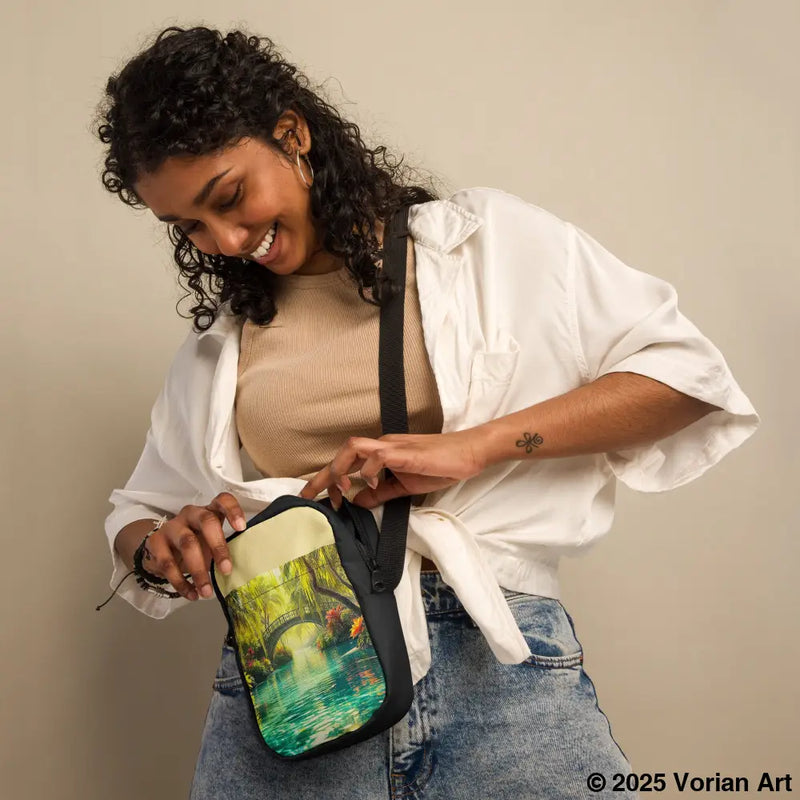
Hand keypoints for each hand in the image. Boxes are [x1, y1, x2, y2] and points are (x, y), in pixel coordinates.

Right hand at [141, 492, 245, 600]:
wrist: (161, 549)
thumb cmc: (196, 544)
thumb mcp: (211, 543)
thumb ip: (224, 550)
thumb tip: (242, 571)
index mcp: (210, 511)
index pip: (223, 500)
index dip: (233, 511)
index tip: (241, 528)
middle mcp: (191, 514)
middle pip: (206, 521)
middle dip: (218, 546)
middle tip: (226, 570)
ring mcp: (172, 526)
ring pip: (187, 543)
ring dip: (198, 570)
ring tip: (207, 592)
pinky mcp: (155, 541)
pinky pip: (168, 562)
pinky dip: (180, 582)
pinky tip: (191, 594)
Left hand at [298, 430, 486, 509]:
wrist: (468, 454)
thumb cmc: (440, 466)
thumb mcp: (404, 485)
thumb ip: (381, 493)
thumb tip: (357, 500)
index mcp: (381, 454)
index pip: (346, 462)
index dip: (327, 480)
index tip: (320, 500)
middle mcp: (382, 446)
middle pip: (343, 452)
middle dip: (321, 475)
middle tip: (307, 496)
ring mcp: (393, 447)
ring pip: (354, 448)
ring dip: (340, 469)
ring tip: (338, 491)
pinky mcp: (406, 453)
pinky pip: (379, 456)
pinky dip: (370, 470)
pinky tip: (372, 485)